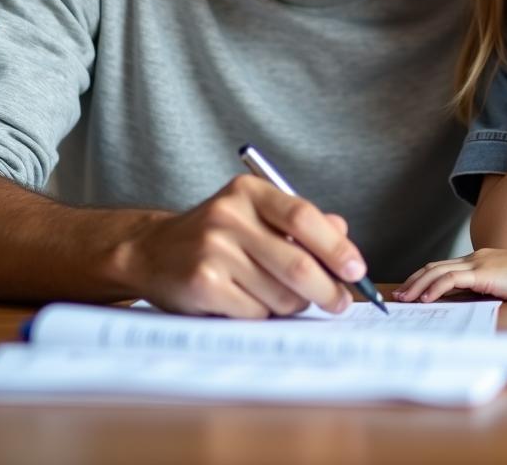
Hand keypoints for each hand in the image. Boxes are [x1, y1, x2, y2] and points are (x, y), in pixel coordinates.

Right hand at [119, 175, 365, 318]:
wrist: (151, 251)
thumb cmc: (217, 235)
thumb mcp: (257, 214)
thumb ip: (301, 223)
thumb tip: (343, 235)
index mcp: (249, 191)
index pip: (304, 217)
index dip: (336, 247)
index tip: (356, 269)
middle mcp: (230, 216)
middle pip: (298, 263)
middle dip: (328, 290)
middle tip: (340, 302)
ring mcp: (213, 250)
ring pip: (280, 294)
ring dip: (293, 305)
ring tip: (282, 298)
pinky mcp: (201, 284)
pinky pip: (255, 313)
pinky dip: (263, 316)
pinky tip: (250, 303)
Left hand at [392, 248, 506, 303]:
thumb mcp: (505, 282)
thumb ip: (488, 286)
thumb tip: (471, 298)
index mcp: (480, 259)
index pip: (444, 266)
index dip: (424, 277)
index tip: (411, 289)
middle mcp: (474, 258)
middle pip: (434, 266)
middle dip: (414, 281)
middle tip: (398, 296)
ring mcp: (478, 264)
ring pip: (437, 271)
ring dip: (417, 286)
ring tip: (404, 299)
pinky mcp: (483, 274)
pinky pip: (451, 279)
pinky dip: (435, 288)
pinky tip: (425, 299)